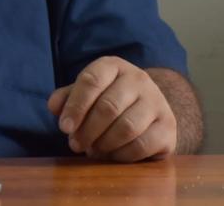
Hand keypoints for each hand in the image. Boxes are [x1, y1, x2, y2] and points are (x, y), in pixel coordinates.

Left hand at [48, 56, 176, 161]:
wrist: (148, 109)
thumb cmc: (108, 99)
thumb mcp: (86, 93)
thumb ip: (68, 98)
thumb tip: (54, 107)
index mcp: (113, 66)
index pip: (91, 81)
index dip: (75, 106)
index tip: (64, 127)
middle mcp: (138, 79)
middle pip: (108, 107)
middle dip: (87, 130)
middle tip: (76, 145)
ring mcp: (157, 102)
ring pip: (126, 127)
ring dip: (104, 144)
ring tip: (94, 150)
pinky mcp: (168, 127)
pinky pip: (143, 145)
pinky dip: (122, 155)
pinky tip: (112, 156)